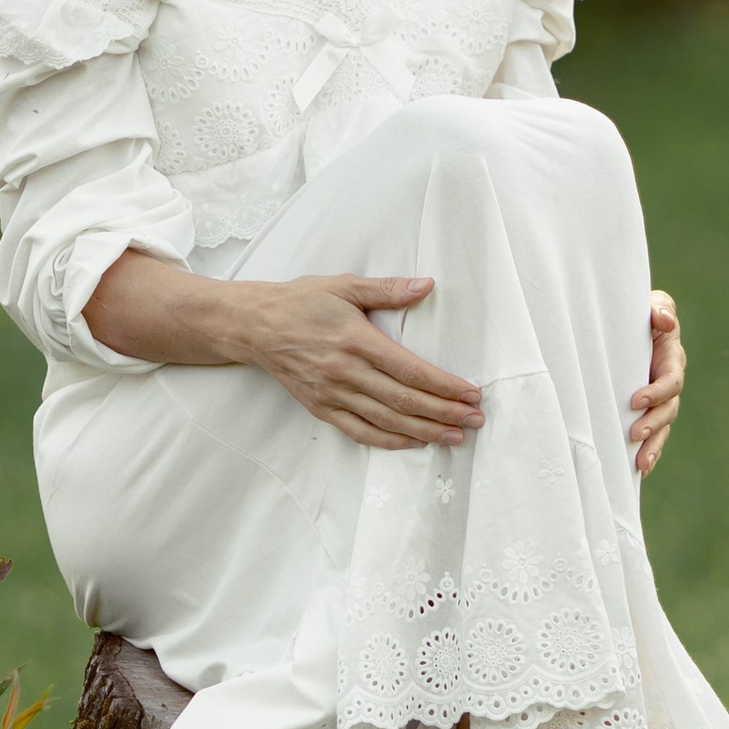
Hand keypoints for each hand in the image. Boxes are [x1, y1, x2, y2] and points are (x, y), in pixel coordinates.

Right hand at [240, 272, 485, 452]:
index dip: (444, 385)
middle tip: (474, 419)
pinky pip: (359, 431)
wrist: (254, 325)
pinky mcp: (320, 408)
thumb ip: (387, 289)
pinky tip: (413, 442)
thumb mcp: (343, 285)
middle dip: (444, 412)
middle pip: (403, 400)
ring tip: (455, 436)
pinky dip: (389, 441)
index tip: (471, 392)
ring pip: (386, 420)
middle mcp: (345, 371)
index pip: (409, 369)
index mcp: (355, 339)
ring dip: (424, 430)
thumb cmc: (300, 301)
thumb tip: (426, 286)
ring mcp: (332, 393)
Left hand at [630, 288, 684, 476]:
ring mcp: (659, 400)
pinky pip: (653, 435)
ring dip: (653, 447)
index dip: (657, 392)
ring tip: (640, 464)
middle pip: (668, 410)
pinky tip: (638, 470)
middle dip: (654, 425)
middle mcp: (668, 383)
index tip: (635, 400)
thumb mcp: (652, 305)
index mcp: (672, 359)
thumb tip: (663, 320)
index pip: (671, 381)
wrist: (628, 325)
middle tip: (635, 434)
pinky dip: (648, 452)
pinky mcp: (647, 410)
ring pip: (662, 428)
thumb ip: (659, 309)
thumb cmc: (640, 313)